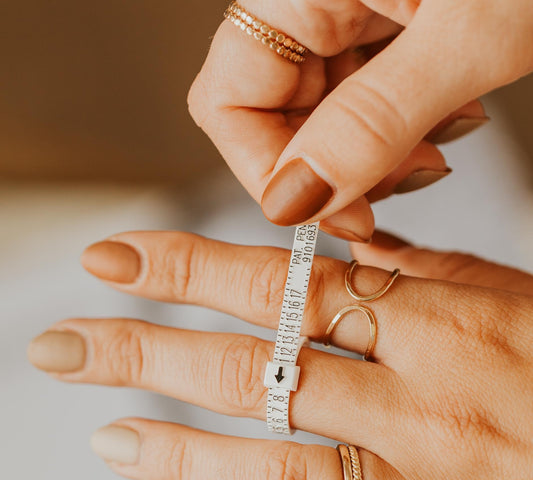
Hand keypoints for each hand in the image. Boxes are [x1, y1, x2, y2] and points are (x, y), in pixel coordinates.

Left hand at [27, 232, 532, 479]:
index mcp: (442, 323)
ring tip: (108, 438)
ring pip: (277, 472)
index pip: (284, 287)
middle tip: (61, 346)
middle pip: (257, 373)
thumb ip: (422, 278)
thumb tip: (335, 249)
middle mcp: (424, 405)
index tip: (110, 260)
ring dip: (179, 455)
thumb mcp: (514, 303)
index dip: (188, 268)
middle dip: (145, 353)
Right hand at [188, 0, 532, 238]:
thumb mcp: (470, 35)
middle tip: (387, 194)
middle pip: (272, 111)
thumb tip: (292, 199)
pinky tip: (446, 121)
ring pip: (321, 113)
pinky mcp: (391, 23)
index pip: (228, 96)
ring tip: (432, 151)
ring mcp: (352, 10)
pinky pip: (366, 95)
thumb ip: (374, 120)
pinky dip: (400, 129)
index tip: (325, 214)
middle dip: (329, 169)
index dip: (266, 169)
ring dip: (371, 155)